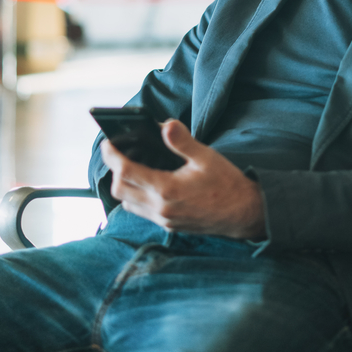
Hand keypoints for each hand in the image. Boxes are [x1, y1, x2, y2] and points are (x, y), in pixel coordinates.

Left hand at [100, 119, 265, 238]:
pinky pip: (141, 212)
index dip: (112, 156)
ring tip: (129, 167)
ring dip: (123, 186)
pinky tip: (146, 185)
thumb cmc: (227, 183)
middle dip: (113, 171)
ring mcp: (164, 219)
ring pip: (127, 204)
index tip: (107, 143)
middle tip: (118, 153)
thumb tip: (165, 125)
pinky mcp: (169, 225)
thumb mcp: (206, 157)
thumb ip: (182, 142)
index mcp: (168, 188)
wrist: (244, 214)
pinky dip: (135, 197)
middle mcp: (161, 207)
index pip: (126, 171)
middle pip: (119, 190)